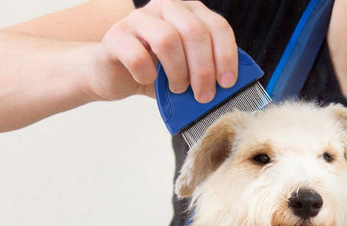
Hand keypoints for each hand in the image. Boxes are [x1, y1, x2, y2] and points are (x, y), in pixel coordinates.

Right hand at [86, 0, 237, 101]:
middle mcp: (166, 8)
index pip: (217, 26)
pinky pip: (137, 55)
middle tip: (204, 95)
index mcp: (189, 12)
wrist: (116, 75)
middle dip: (204, 70)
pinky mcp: (116, 36)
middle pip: (194, 32)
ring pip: (167, 40)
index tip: (227, 83)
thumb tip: (229, 88)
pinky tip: (149, 81)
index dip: (226, 56)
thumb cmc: (158, 73)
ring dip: (178, 72)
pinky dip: (147, 74)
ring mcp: (139, 19)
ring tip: (178, 89)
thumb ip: (207, 70)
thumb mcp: (188, 70)